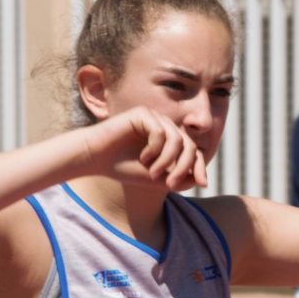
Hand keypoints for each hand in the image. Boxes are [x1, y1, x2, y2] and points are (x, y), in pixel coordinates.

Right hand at [81, 107, 206, 191]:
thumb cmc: (122, 167)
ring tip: (153, 173)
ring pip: (177, 139)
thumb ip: (176, 179)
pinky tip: (143, 158)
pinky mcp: (143, 113)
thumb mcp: (154, 178)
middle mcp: (164, 126)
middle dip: (184, 167)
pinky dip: (155, 149)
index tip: (203, 185)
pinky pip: (160, 132)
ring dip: (167, 161)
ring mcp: (154, 118)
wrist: (95, 158)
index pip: (192, 151)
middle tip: (170, 184)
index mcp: (168, 139)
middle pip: (189, 145)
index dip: (200, 167)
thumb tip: (199, 179)